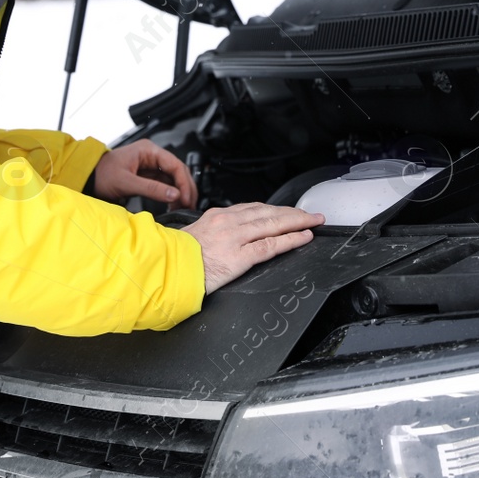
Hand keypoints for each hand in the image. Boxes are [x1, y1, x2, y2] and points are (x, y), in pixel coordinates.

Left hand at [90, 139, 197, 207]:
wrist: (87, 178)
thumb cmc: (101, 174)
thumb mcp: (126, 182)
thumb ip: (152, 189)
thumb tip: (174, 195)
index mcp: (148, 150)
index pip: (175, 165)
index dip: (184, 182)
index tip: (186, 198)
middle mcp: (152, 155)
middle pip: (177, 171)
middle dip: (185, 188)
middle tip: (189, 204)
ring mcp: (150, 165)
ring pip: (173, 178)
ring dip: (179, 192)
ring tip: (182, 207)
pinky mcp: (147, 175)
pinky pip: (164, 183)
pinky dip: (171, 194)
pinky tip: (173, 204)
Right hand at [184, 203, 324, 293]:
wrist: (164, 270)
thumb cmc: (177, 257)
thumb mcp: (195, 234)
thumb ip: (214, 232)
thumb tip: (226, 236)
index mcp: (217, 216)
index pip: (253, 208)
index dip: (275, 209)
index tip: (287, 210)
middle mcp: (228, 221)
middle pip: (268, 212)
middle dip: (292, 212)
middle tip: (310, 213)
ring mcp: (235, 238)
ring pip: (274, 224)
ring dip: (298, 221)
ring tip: (314, 222)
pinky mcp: (239, 256)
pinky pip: (271, 245)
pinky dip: (291, 240)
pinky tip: (304, 237)